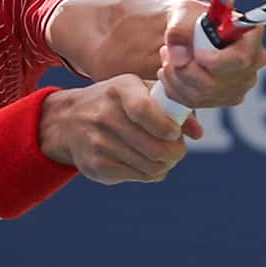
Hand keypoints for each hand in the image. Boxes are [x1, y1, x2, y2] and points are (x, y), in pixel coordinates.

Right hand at [37, 75, 201, 184]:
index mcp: (119, 89)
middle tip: (177, 149)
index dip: (168, 127)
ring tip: (163, 156)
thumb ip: (171, 106)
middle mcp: (104, 115)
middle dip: (175, 152)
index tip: (175, 133)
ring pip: (149, 166)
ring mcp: (97, 142)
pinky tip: (144, 162)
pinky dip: (149, 173)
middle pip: (153, 147)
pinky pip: (137, 177)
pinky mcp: (95, 166)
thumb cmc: (116, 102)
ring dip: (164, 165)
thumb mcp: (138, 91)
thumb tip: (197, 133)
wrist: (68, 120)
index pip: (145, 110)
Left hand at [155, 0, 265, 108]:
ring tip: (167, 57)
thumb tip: (180, 58)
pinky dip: (174, 88)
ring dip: (174, 77)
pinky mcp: (224, 99)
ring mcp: (239, 86)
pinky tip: (171, 71)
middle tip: (167, 50)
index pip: (241, 59)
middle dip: (183, 69)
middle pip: (214, 83)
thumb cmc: (191, 18)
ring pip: (200, 94)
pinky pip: (193, 102)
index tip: (196, 54)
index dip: (215, 61)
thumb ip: (180, 29)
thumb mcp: (183, 11)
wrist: (187, 32)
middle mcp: (251, 65)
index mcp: (250, 37)